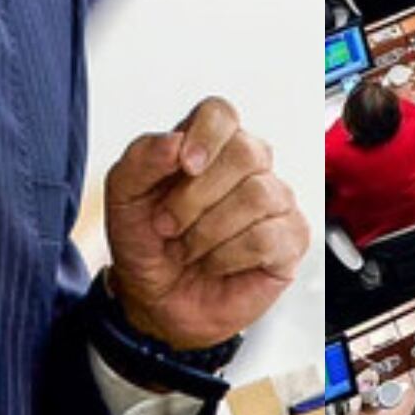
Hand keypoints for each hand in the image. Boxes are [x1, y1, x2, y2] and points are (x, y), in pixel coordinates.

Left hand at [105, 97, 307, 350]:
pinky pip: (268, 237)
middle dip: (196, 197)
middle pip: (245, 152)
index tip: (185, 166)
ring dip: (208, 232)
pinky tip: (216, 263)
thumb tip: (175, 141)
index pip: (221, 113)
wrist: (155, 301)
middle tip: (168, 225)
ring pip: (257, 196)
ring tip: (189, 249)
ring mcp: (275, 200)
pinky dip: (229, 256)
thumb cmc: (146, 242)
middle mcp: (248, 165)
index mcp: (208, 144)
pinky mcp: (291, 239)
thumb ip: (141, 160)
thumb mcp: (124, 199)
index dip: (206, 135)